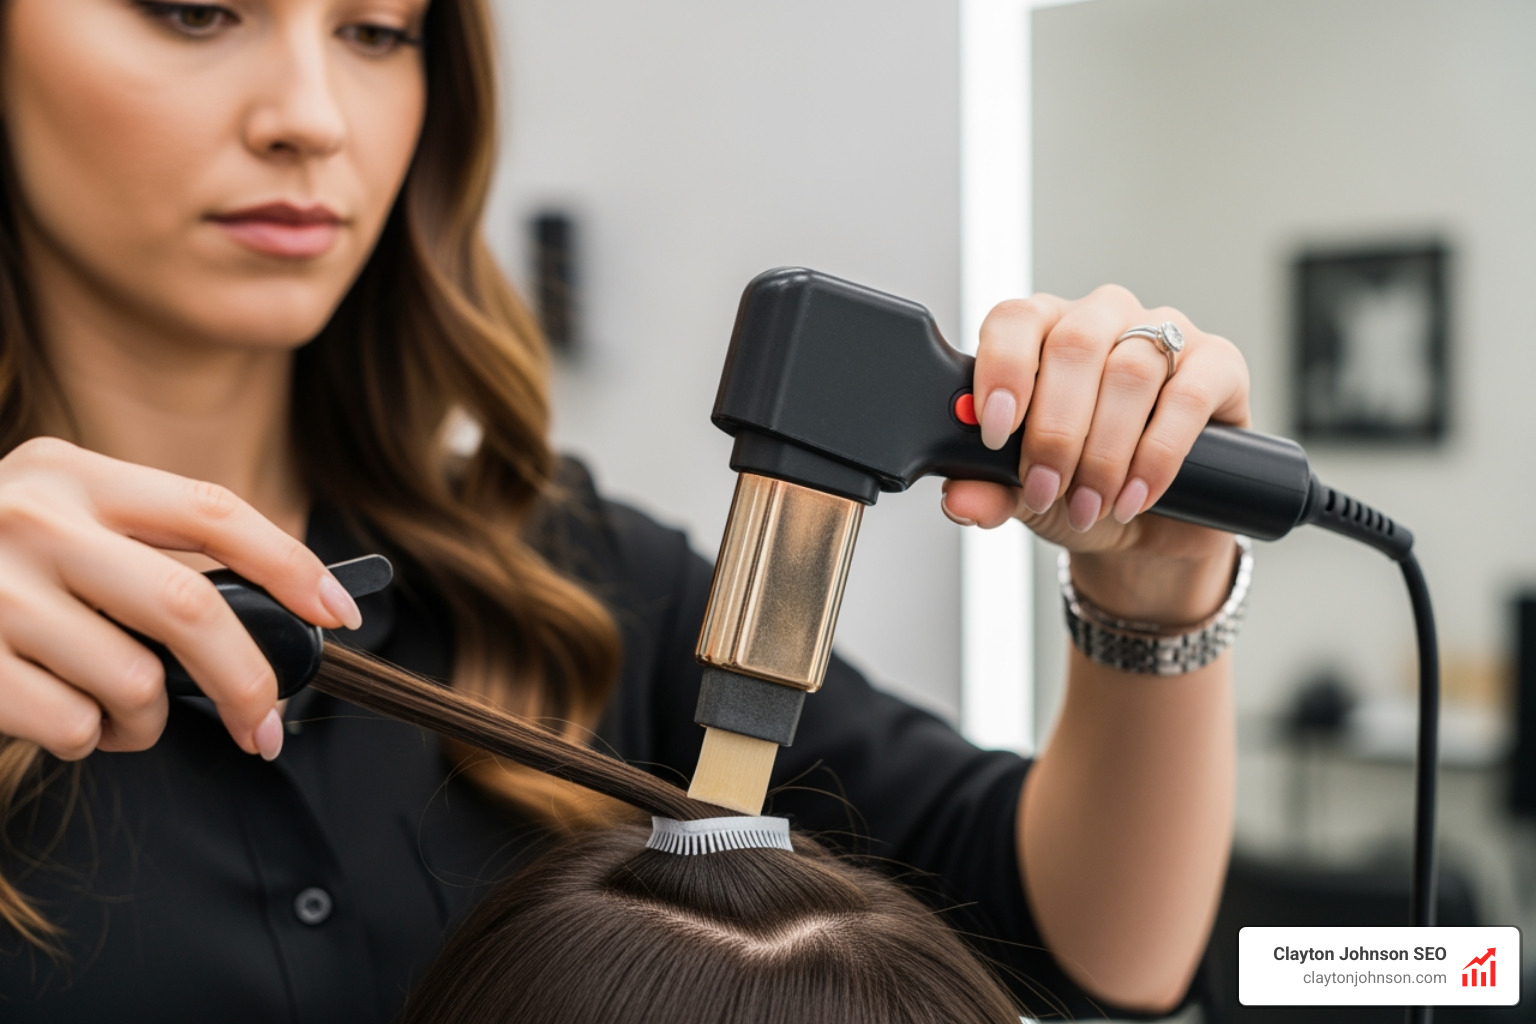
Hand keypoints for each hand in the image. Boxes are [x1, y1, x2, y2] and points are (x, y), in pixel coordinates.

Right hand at [0, 437, 360, 760]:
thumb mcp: (59, 524)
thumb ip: (145, 550)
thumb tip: (276, 619)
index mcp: (71, 473)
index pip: (212, 510)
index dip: (291, 563)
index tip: (341, 612)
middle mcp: (31, 517)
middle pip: (190, 607)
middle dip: (248, 679)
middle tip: (266, 725)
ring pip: (135, 683)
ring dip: (145, 720)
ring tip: (114, 708)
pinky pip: (75, 725)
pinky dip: (84, 738)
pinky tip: (52, 712)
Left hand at [941, 285, 1250, 623]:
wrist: (1149, 529)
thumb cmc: (1080, 489)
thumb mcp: (1025, 496)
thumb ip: (989, 491)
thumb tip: (959, 498)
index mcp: (1042, 332)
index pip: (1015, 319)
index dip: (1003, 369)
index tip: (995, 431)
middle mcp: (1101, 320)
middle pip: (1074, 344)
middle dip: (1056, 430)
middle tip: (1046, 487)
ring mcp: (1164, 332)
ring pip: (1131, 369)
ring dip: (1105, 450)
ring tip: (1091, 504)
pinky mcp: (1219, 364)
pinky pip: (1188, 395)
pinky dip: (1157, 454)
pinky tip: (1135, 495)